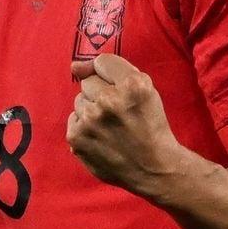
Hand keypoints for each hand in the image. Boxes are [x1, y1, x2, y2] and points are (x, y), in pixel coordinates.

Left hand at [66, 54, 187, 197]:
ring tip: (110, 126)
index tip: (119, 90)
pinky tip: (101, 137)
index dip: (110, 75)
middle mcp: (109, 100)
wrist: (153, 167)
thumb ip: (112, 69)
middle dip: (101, 93)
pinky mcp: (77, 138)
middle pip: (88, 82)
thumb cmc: (150, 125)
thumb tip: (74, 66)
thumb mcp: (146, 89)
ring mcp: (91, 121)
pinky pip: (73, 119)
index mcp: (133, 85)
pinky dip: (84, 126)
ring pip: (79, 100)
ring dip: (92, 110)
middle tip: (117, 112)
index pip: (102, 62)